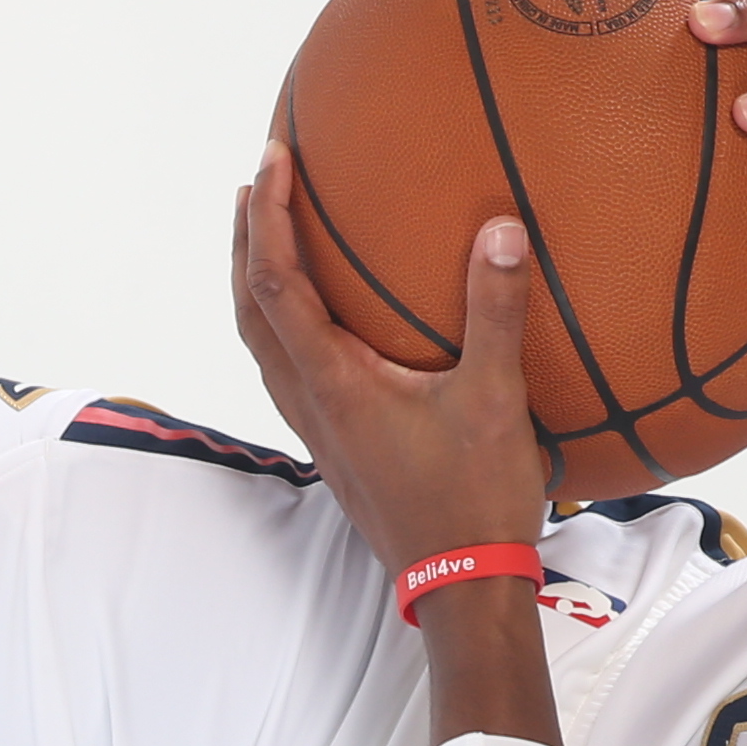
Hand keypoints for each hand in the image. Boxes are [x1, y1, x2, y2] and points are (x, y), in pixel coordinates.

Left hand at [230, 144, 552, 575]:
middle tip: (254, 183)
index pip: (276, 282)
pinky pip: (288, 369)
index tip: (271, 160)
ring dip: (257, 282)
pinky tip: (321, 318)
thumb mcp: (495, 400)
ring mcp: (318, 428)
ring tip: (268, 235)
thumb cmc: (474, 498)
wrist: (460, 585)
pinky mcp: (335, 445)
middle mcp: (310, 401)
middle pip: (250, 308)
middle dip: (245, 240)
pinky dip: (284, 324)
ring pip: (262, 342)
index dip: (266, 216)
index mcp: (333, 380)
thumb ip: (495, 312)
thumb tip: (501, 230)